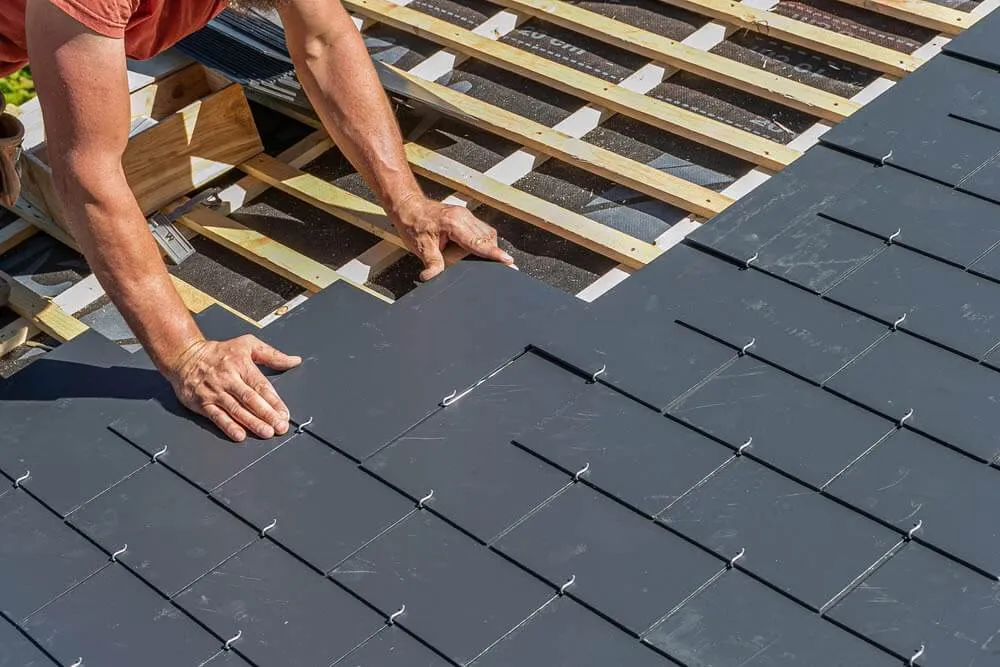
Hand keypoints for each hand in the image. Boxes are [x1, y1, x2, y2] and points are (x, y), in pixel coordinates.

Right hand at [166, 335, 301, 441]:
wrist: (184, 356)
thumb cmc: (219, 352)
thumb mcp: (247, 344)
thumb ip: (272, 354)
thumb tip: (295, 361)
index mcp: (241, 364)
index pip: (261, 385)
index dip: (274, 401)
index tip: (285, 413)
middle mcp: (228, 379)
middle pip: (250, 399)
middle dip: (267, 414)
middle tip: (280, 427)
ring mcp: (214, 392)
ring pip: (236, 409)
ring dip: (252, 423)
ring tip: (266, 432)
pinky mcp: (202, 402)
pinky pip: (217, 416)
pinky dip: (228, 426)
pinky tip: (240, 435)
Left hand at [391, 194, 513, 280]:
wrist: (407, 206)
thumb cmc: (413, 222)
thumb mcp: (420, 246)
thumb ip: (432, 263)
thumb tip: (433, 278)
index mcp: (454, 223)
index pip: (479, 242)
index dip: (494, 253)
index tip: (508, 261)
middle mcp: (464, 217)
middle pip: (487, 238)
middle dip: (493, 252)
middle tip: (501, 267)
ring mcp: (466, 216)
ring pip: (487, 234)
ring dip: (487, 247)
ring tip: (486, 259)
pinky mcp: (466, 218)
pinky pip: (481, 230)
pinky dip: (482, 242)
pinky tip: (476, 250)